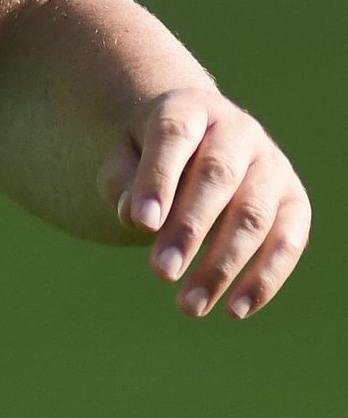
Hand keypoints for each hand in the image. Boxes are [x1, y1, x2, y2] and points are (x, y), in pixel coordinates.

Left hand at [100, 88, 310, 318]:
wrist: (199, 141)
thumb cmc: (151, 155)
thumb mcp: (125, 156)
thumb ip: (123, 181)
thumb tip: (136, 217)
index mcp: (189, 108)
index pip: (173, 136)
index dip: (157, 179)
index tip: (139, 224)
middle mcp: (238, 130)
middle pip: (217, 176)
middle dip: (188, 229)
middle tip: (161, 273)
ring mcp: (272, 165)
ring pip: (253, 215)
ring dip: (222, 264)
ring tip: (189, 306)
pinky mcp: (295, 201)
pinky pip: (288, 242)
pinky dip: (263, 279)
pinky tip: (234, 309)